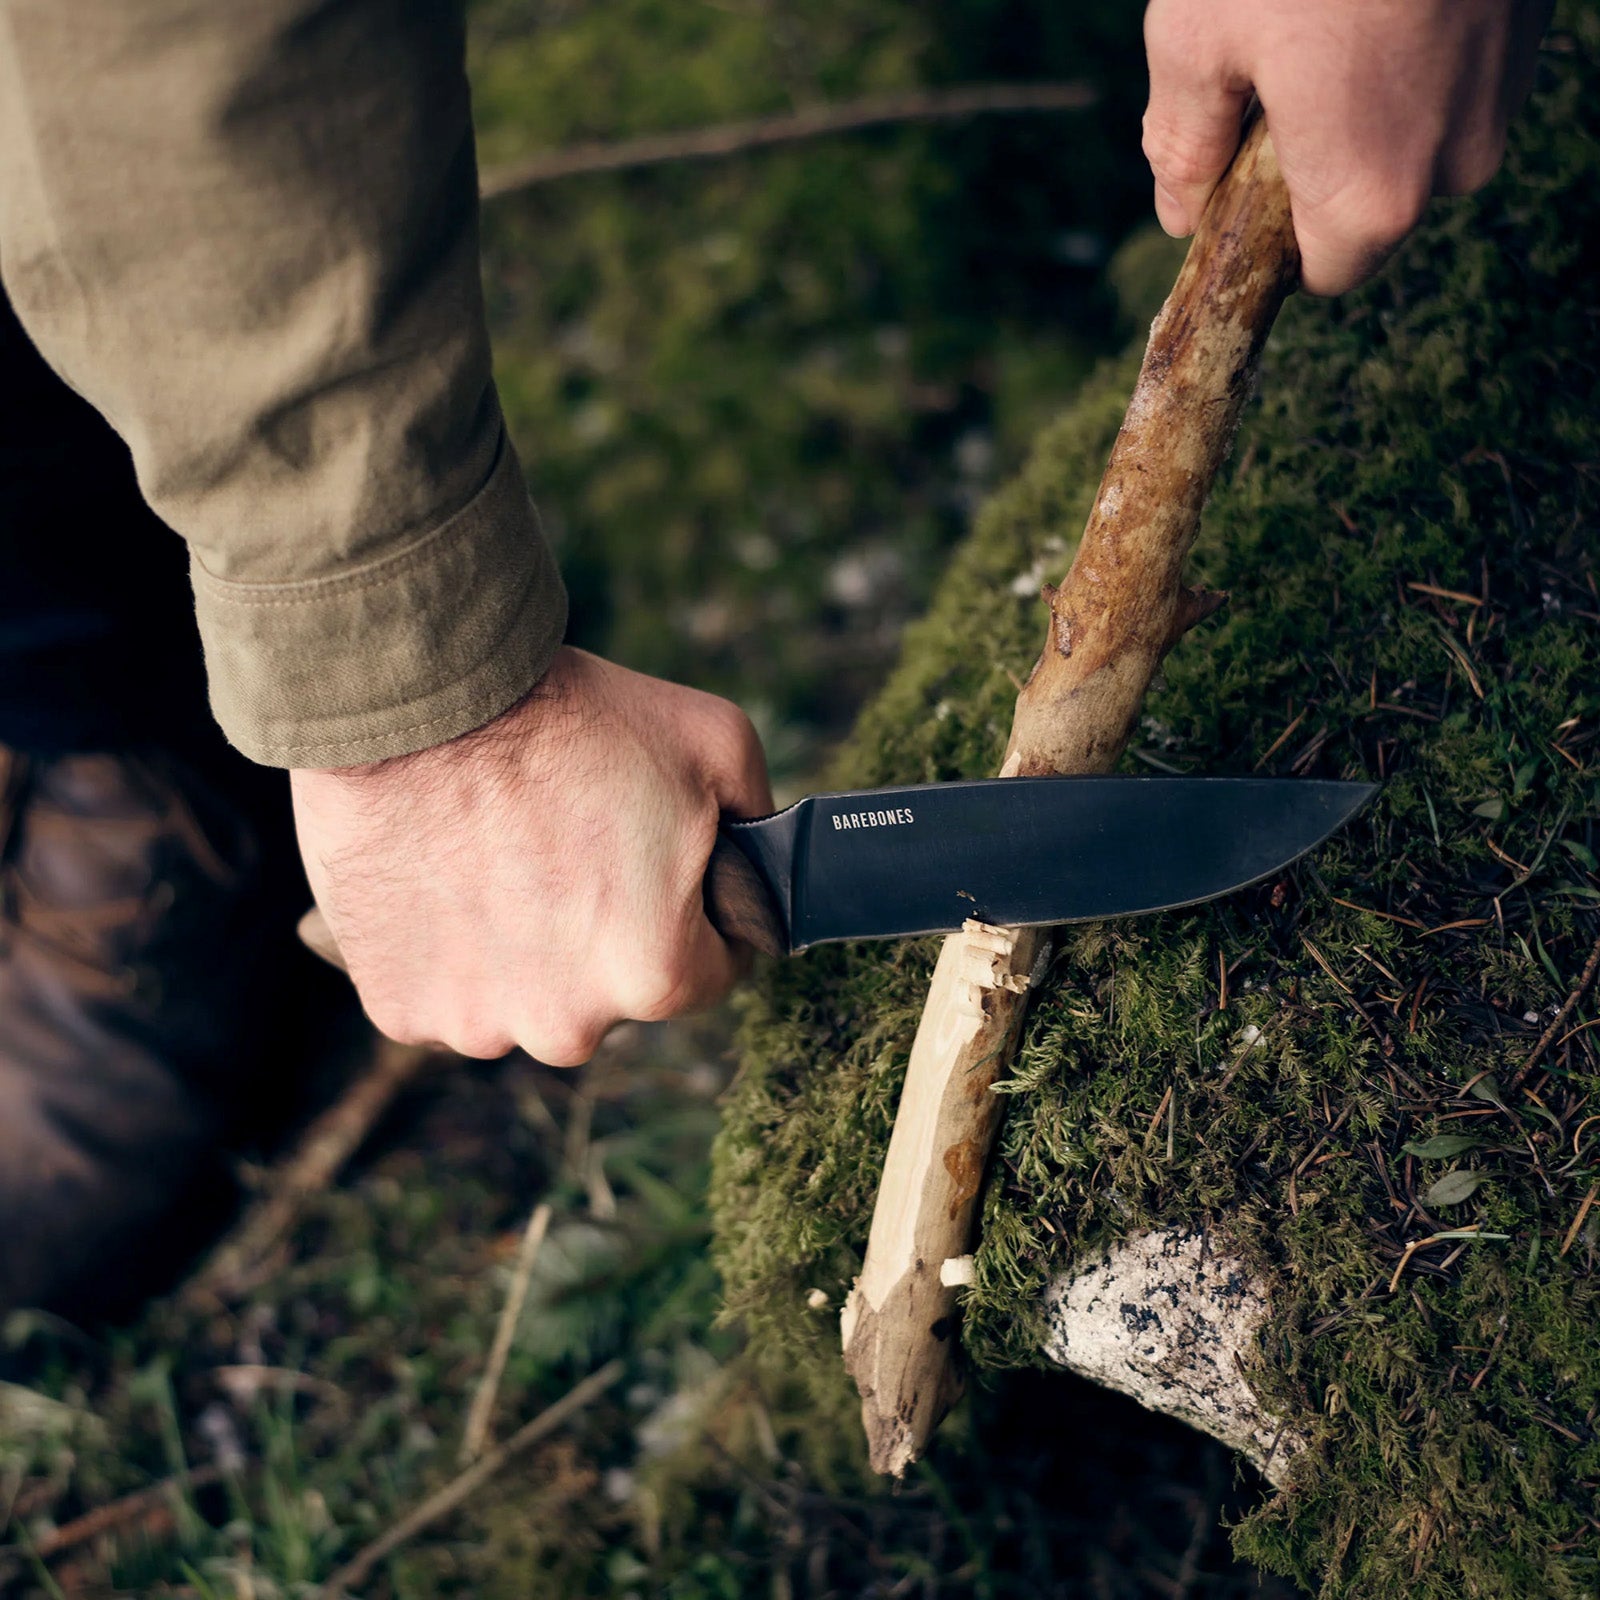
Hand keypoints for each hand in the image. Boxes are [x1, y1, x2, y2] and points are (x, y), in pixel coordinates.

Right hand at [289, 648, 772, 1063]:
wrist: (422, 696)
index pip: (709, 970)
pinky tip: (441, 877)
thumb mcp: (717, 743)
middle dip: (601, 930)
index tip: (659, 870)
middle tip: (567, 845)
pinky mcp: (397, 1007)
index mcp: (656, 976)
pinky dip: (444, 948)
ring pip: (521, 994)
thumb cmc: (572, 717)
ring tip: (496, 854)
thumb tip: (760, 863)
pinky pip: (442, 990)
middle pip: (608, 989)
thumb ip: (756, 823)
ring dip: (518, 946)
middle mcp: (567, 1026)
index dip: (694, 912)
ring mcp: (473, 1024)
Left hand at [1141, 0, 1549, 293]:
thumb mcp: (1197, 38)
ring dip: (1359, 102)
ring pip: (1413, 135)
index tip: (1233, 184)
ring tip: (1319, 18)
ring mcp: (1503, 94)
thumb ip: (1182, 144)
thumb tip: (1180, 211)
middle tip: (1263, 79)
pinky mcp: (1528, 30)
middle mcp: (1454, 164)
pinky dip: (1407, 51)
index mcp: (1371, 196)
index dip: (1270, 240)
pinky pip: (1452, 74)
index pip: (1323, 273)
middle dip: (1310, 166)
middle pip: (1368, 205)